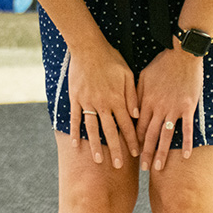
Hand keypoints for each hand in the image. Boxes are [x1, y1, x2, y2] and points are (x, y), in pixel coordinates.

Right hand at [67, 42, 139, 168]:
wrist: (88, 47)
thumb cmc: (110, 58)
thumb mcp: (127, 74)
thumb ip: (132, 96)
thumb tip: (136, 116)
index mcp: (117, 99)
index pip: (127, 125)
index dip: (132, 140)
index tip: (136, 153)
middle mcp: (102, 104)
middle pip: (110, 131)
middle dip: (116, 149)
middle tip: (119, 165)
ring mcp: (87, 102)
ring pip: (93, 129)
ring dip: (96, 145)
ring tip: (99, 160)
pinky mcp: (75, 98)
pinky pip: (75, 119)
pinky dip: (75, 132)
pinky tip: (76, 145)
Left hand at [136, 46, 203, 171]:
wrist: (182, 55)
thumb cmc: (162, 63)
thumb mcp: (142, 76)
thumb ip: (136, 94)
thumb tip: (131, 111)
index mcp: (146, 100)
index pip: (139, 126)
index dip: (136, 141)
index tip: (134, 153)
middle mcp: (158, 107)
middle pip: (150, 135)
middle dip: (146, 153)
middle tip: (144, 168)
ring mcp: (174, 108)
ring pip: (166, 135)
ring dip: (162, 153)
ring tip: (159, 168)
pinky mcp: (188, 107)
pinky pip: (187, 129)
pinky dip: (186, 143)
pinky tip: (185, 156)